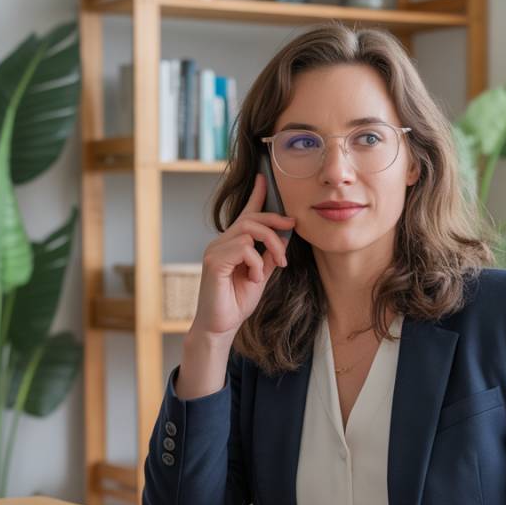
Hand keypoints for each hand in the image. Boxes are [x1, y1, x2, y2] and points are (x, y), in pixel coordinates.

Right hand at [191, 172, 295, 340]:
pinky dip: (256, 262)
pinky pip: (243, 248)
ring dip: (270, 246)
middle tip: (292, 234)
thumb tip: (284, 237)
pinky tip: (254, 278)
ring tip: (276, 266)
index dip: (256, 195)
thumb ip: (269, 256)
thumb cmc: (236, 303)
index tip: (263, 177)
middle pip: (251, 218)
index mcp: (231, 244)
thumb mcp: (260, 275)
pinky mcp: (213, 261)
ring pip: (249, 231)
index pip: (244, 214)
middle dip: (276, 224)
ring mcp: (214, 250)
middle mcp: (220, 242)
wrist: (220, 327)